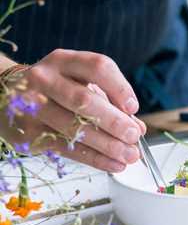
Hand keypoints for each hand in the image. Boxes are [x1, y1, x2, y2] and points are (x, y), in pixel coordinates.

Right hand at [0, 49, 145, 171]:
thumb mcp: (82, 84)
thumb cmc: (56, 90)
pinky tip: (113, 163)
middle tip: (133, 136)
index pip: (98, 67)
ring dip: (108, 145)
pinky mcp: (28, 132)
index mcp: (65, 61)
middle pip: (85, 101)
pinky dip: (95, 158)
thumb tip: (138, 127)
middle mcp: (46, 79)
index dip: (119, 87)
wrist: (6, 95)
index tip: (133, 107)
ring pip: (75, 127)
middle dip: (115, 122)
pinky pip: (67, 148)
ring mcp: (33, 105)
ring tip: (129, 155)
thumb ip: (112, 102)